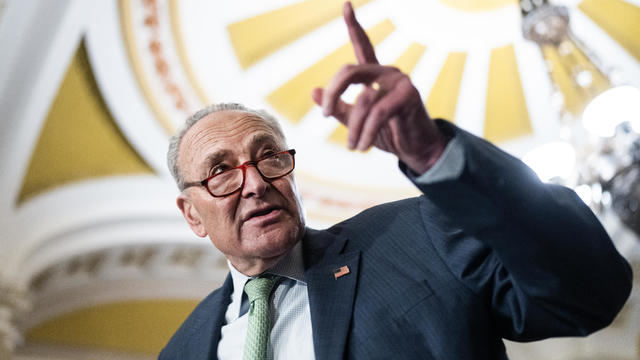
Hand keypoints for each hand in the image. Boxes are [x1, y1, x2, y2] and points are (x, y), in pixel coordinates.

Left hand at [311, 2, 447, 173]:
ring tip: (353, 146)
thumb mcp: (357, 122)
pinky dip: (366, 132)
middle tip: (323, 115)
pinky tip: (362, 146)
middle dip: (332, 92)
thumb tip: (313, 92)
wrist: (417, 150)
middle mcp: (388, 72)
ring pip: (363, 100)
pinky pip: (377, 113)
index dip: (353, 25)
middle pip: (349, 71)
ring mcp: (400, 81)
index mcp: (375, 75)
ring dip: (354, 129)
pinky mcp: (408, 95)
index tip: (346, 4)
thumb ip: (338, 107)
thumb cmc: (389, 134)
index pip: (363, 46)